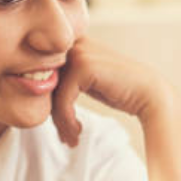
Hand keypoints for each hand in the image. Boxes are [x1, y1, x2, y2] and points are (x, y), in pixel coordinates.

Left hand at [52, 38, 170, 146]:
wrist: (150, 95)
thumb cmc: (119, 90)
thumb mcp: (86, 81)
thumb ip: (63, 79)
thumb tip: (31, 92)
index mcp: (72, 42)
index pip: (43, 75)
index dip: (48, 103)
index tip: (61, 127)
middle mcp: (73, 42)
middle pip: (44, 83)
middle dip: (52, 114)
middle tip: (64, 137)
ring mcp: (78, 52)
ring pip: (51, 93)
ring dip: (59, 122)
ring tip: (71, 138)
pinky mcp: (83, 66)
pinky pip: (62, 99)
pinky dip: (67, 120)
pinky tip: (78, 132)